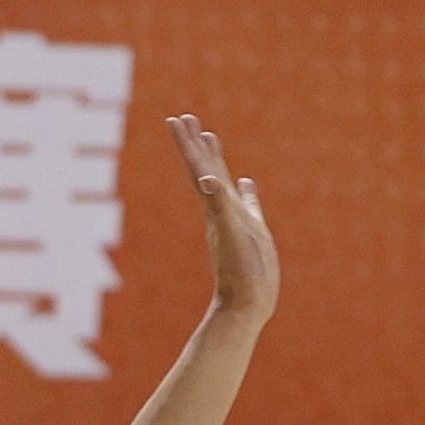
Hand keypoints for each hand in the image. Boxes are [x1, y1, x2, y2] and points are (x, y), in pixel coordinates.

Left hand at [174, 110, 278, 327]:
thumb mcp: (234, 235)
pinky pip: (244, 203)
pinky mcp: (249, 232)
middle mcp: (220, 210)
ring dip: (215, 159)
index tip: (175, 119)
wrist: (247, 306)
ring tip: (210, 137)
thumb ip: (221, 205)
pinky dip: (242, 190)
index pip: (197, 168)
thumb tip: (206, 179)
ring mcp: (234, 220)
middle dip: (196, 143)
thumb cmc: (242, 274)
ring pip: (221, 182)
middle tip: (186, 118)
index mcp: (215, 207)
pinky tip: (245, 183)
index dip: (187, 144)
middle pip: (204, 168)